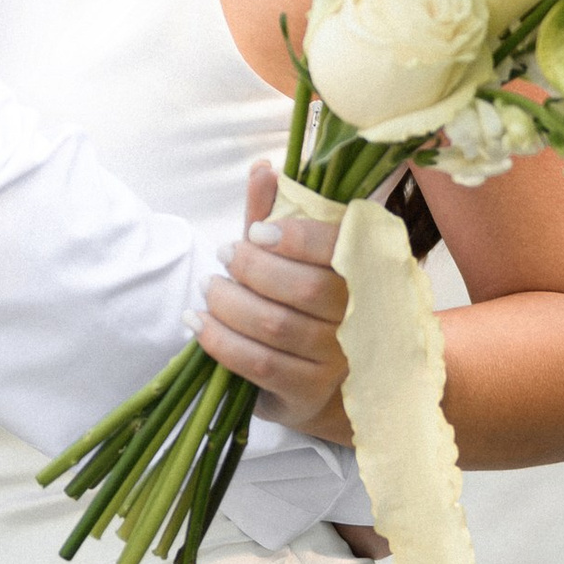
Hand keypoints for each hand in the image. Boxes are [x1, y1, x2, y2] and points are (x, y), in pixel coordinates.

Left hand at [194, 159, 350, 439]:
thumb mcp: (287, 258)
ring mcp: (337, 362)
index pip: (343, 250)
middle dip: (253, 268)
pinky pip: (259, 363)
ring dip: (229, 303)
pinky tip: (197, 322)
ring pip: (276, 326)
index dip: (298, 237)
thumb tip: (262, 169)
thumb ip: (274, 214)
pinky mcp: (307, 394)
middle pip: (306, 289)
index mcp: (366, 274)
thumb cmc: (298, 306)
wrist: (314, 382)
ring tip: (208, 288)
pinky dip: (220, 339)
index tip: (256, 231)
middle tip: (223, 255)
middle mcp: (361, 320)